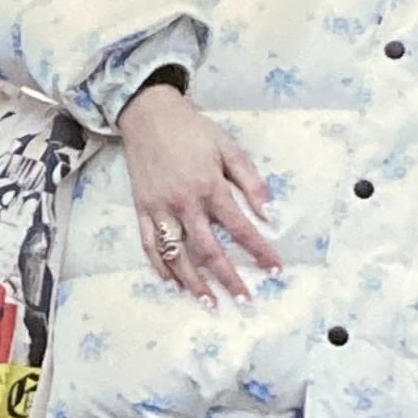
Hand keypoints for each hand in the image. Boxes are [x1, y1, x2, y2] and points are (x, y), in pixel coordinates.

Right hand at [121, 83, 280, 307]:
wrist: (148, 114)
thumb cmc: (193, 130)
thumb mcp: (229, 147)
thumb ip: (250, 181)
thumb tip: (269, 213)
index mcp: (209, 187)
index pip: (240, 227)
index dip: (259, 250)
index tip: (274, 268)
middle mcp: (184, 203)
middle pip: (208, 250)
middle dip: (228, 278)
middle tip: (244, 300)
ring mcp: (160, 209)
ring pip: (177, 255)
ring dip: (194, 282)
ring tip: (209, 302)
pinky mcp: (142, 209)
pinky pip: (150, 245)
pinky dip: (161, 267)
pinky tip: (173, 283)